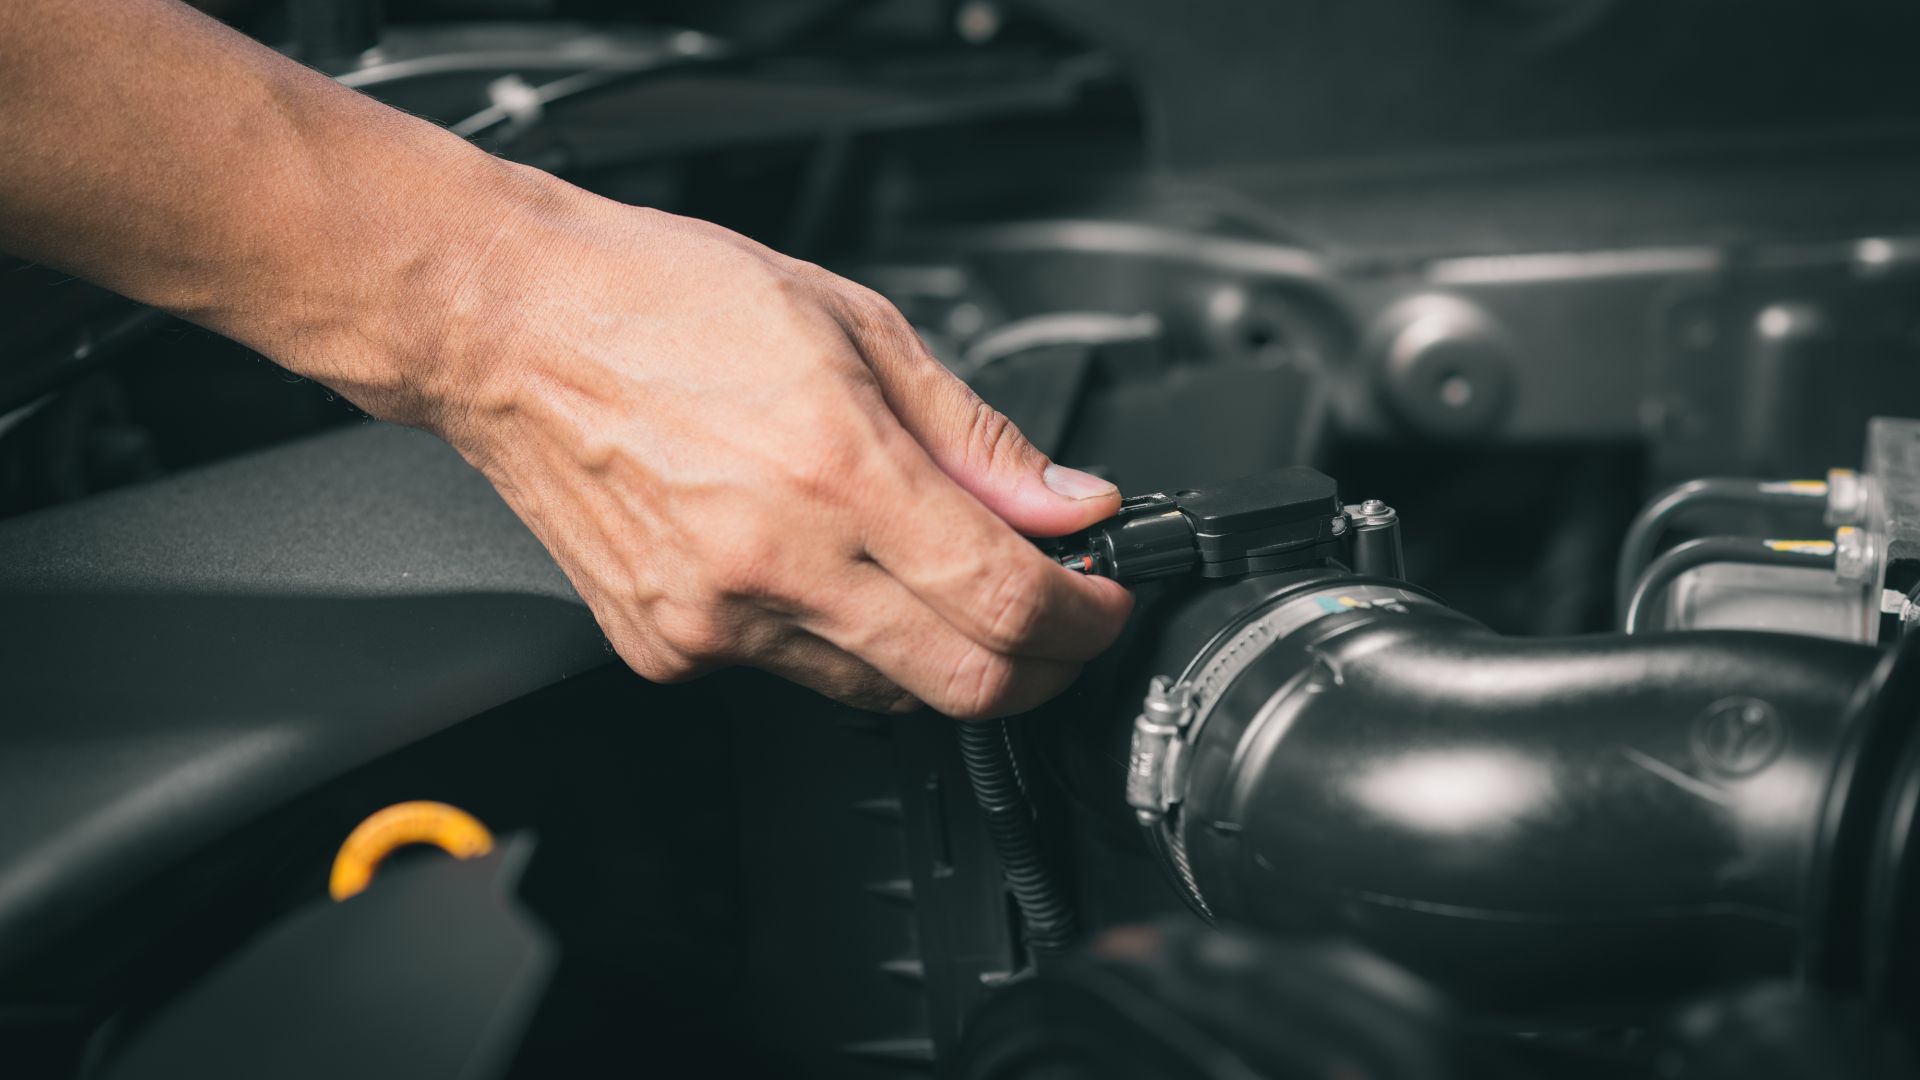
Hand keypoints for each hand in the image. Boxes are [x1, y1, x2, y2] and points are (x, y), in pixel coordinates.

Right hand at [400, 173, 1132, 716]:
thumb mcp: (855, 325)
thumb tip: (1066, 502)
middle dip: (1041, 666)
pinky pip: (793, 677)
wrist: (511, 327)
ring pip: (884, 695)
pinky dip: (841, 641)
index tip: (1102, 600)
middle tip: (1061, 621)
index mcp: (836, 468)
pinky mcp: (665, 648)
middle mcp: (774, 561)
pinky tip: (826, 573)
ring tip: (937, 577)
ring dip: (942, 653)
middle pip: (964, 684)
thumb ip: (976, 436)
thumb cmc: (662, 301)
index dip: (1083, 617)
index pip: (1006, 600)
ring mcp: (714, 620)